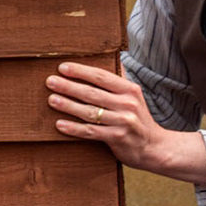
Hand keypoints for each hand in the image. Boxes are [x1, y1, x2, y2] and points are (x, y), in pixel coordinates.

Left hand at [46, 62, 205, 183]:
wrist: (155, 147)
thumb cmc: (138, 120)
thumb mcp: (134, 97)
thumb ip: (119, 81)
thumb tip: (112, 57)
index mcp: (130, 90)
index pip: (101, 76)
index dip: (81, 71)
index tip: (62, 67)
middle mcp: (127, 104)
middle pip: (92, 93)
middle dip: (69, 86)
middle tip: (50, 81)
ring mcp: (123, 121)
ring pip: (90, 112)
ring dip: (68, 105)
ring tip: (51, 100)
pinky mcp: (117, 138)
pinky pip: (91, 131)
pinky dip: (74, 128)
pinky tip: (59, 124)